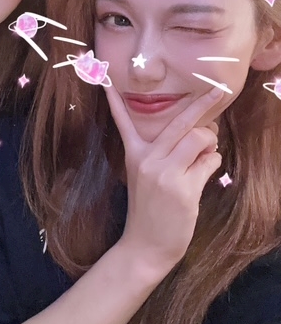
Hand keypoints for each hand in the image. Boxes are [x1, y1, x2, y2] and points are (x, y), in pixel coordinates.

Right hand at [104, 85, 222, 274]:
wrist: (146, 245)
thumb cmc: (149, 210)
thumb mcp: (148, 177)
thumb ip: (167, 154)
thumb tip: (200, 132)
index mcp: (134, 154)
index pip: (122, 121)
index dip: (114, 99)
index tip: (103, 78)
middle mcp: (148, 159)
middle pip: (180, 122)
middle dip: (204, 102)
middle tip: (220, 89)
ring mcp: (165, 172)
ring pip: (200, 138)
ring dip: (211, 142)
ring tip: (206, 154)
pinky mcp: (184, 188)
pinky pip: (210, 161)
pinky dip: (213, 163)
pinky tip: (204, 173)